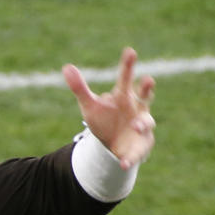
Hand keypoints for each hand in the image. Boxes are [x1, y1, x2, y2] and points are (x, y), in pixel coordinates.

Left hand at [62, 47, 155, 169]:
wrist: (111, 144)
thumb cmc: (104, 119)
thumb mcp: (90, 105)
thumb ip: (79, 87)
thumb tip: (66, 67)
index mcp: (124, 96)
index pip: (126, 78)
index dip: (128, 65)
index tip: (130, 51)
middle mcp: (138, 109)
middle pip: (145, 95)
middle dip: (146, 88)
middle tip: (148, 79)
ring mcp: (142, 127)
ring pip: (147, 122)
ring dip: (143, 123)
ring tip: (136, 125)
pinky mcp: (141, 147)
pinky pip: (137, 153)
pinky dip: (130, 158)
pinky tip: (123, 163)